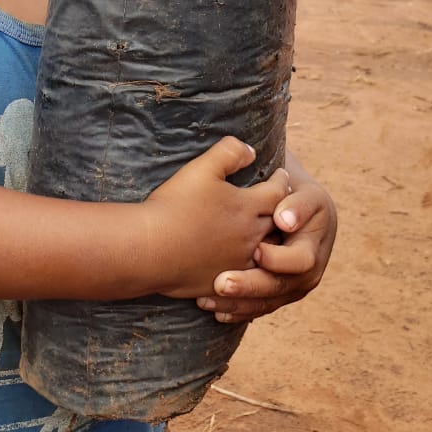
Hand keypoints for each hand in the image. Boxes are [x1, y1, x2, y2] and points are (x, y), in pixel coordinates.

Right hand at [145, 137, 288, 299]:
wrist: (150, 248)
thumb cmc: (174, 205)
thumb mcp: (200, 168)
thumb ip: (229, 153)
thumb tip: (250, 150)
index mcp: (247, 206)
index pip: (277, 191)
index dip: (280, 181)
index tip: (280, 175)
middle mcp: (250, 235)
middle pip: (278, 223)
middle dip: (281, 211)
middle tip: (279, 204)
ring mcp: (238, 261)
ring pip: (267, 253)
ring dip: (270, 242)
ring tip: (267, 234)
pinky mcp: (224, 281)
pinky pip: (247, 277)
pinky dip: (251, 268)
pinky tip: (246, 265)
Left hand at [196, 148, 336, 321]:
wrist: (290, 207)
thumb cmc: (294, 195)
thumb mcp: (304, 194)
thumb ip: (298, 204)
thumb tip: (284, 220)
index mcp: (314, 248)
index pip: (300, 261)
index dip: (279, 259)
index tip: (255, 250)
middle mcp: (305, 274)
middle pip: (279, 287)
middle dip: (250, 286)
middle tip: (220, 282)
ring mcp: (289, 287)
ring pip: (265, 303)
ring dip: (237, 304)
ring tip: (207, 300)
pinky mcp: (273, 295)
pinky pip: (255, 308)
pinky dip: (235, 311)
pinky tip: (213, 310)